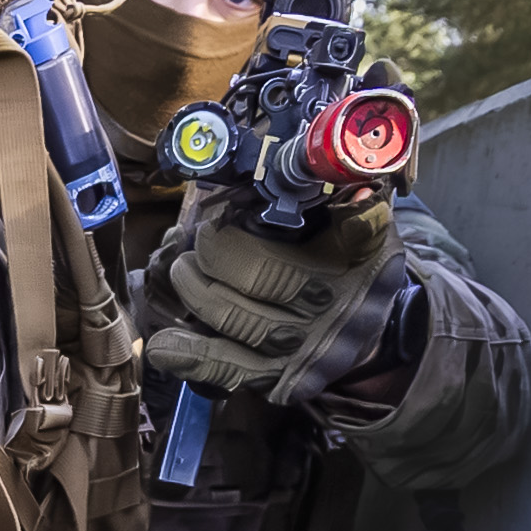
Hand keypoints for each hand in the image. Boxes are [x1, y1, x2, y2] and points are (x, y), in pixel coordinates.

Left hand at [138, 186, 400, 401]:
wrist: (364, 334)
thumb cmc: (346, 261)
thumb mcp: (357, 218)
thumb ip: (335, 186)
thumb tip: (297, 150)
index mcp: (367, 256)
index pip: (359, 228)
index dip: (328, 213)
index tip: (295, 199)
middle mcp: (342, 305)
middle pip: (272, 277)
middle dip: (219, 253)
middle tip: (198, 237)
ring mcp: (312, 348)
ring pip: (242, 322)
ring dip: (197, 292)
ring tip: (180, 269)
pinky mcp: (285, 380)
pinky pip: (231, 371)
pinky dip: (192, 356)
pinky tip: (164, 343)